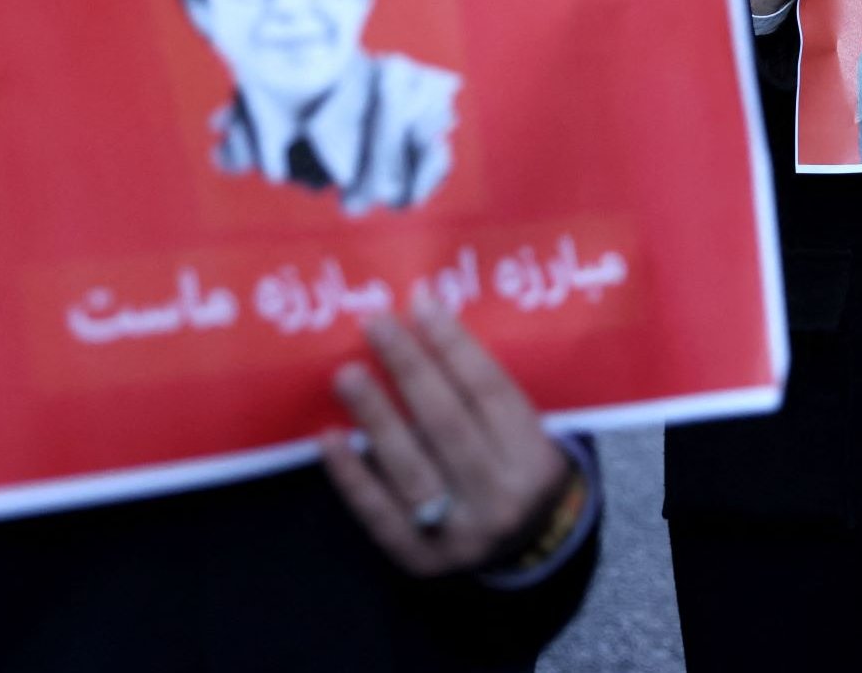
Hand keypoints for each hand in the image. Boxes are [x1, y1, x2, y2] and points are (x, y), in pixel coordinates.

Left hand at [320, 298, 572, 576]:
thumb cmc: (516, 466)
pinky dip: (351, 473)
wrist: (528, 547)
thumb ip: (481, 388)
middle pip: (449, 424)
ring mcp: (459, 533)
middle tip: (375, 324)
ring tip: (345, 374)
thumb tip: (424, 318)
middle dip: (410, 369)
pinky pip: (378, 511)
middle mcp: (500, 497)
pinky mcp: (418, 558)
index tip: (420, 303)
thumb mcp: (522, 428)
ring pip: (411, 466)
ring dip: (374, 416)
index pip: (490, 392)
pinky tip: (328, 437)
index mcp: (534, 458)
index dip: (454, 345)